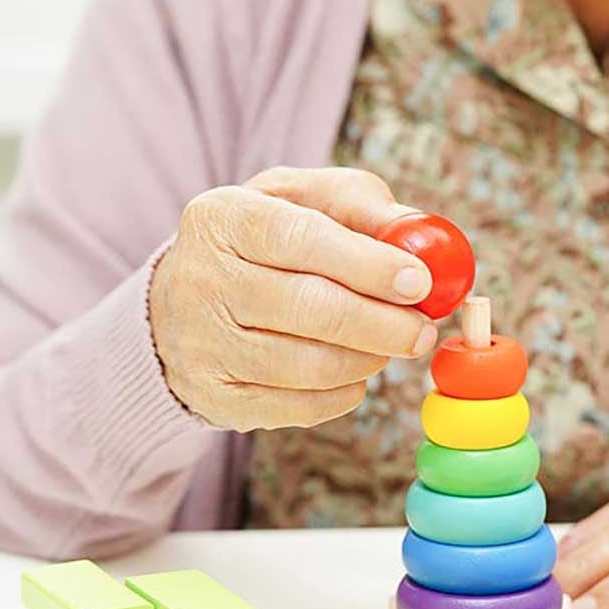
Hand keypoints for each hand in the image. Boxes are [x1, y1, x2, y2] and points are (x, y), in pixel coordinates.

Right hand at [149, 166, 436, 430]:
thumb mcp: (306, 200)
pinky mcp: (213, 397)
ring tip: (391, 345)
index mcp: (222, 218)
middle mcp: (200, 280)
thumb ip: (363, 207)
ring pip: (306, 365)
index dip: (367, 265)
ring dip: (367, 360)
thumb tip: (425, 241)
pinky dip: (342, 394)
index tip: (419, 283)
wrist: (183, 301)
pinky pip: (297, 407)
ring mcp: (200, 345)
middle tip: (423, 331)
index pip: (301, 240)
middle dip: (381, 324)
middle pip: (308, 308)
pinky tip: (356, 372)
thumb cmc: (266, 242)